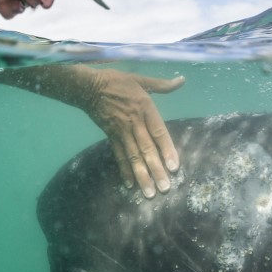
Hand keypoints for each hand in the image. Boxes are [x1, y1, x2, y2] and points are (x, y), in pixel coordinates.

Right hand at [75, 67, 183, 197]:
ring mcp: (121, 131)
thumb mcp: (141, 79)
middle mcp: (135, 123)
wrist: (89, 86)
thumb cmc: (118, 82)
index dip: (167, 150)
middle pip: (147, 149)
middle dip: (156, 170)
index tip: (174, 167)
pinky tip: (130, 184)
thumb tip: (182, 80)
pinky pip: (119, 155)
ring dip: (142, 176)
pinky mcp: (111, 136)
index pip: (159, 133)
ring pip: (133, 157)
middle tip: (164, 188)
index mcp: (145, 108)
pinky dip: (124, 170)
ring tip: (149, 192)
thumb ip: (162, 84)